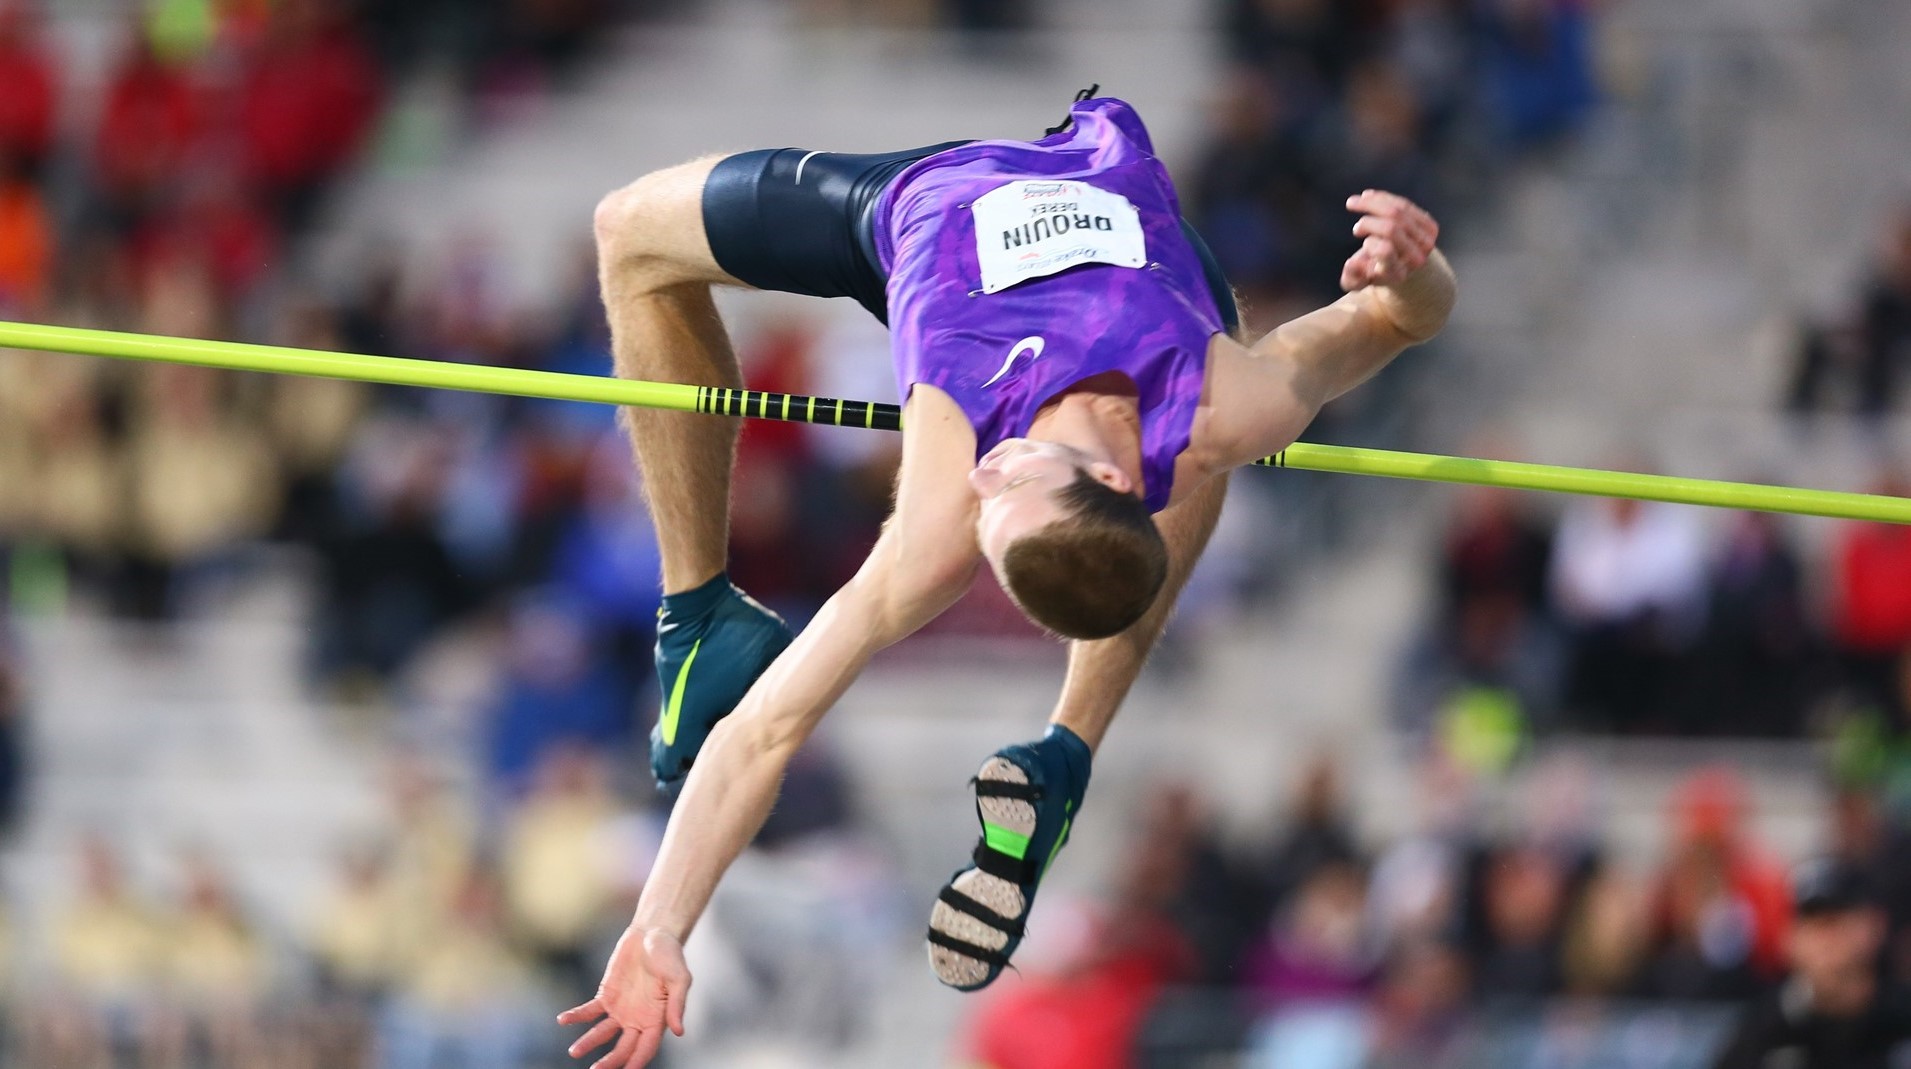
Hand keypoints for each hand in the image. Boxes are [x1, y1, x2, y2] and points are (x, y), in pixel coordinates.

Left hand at [558, 926, 690, 1068]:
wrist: (652, 932)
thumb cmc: (671, 955)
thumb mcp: (680, 978)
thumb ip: (678, 1005)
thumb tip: (679, 1032)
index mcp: (657, 1019)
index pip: (646, 1048)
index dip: (636, 1062)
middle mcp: (637, 1019)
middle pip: (623, 1047)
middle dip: (611, 1061)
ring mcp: (620, 1009)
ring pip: (602, 1033)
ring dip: (589, 1042)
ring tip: (574, 1051)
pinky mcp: (606, 995)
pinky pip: (590, 1010)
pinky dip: (576, 1016)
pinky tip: (563, 1020)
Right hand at [1340, 190, 1439, 291]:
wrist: (1400, 267)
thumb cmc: (1374, 272)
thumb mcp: (1358, 280)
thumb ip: (1351, 276)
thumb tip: (1350, 263)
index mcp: (1397, 273)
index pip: (1385, 250)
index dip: (1370, 242)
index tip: (1362, 244)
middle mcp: (1415, 258)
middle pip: (1391, 228)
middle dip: (1368, 223)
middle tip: (1356, 228)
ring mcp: (1426, 242)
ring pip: (1397, 212)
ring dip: (1371, 203)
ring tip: (1352, 203)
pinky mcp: (1430, 227)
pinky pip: (1404, 205)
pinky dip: (1383, 198)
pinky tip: (1367, 196)